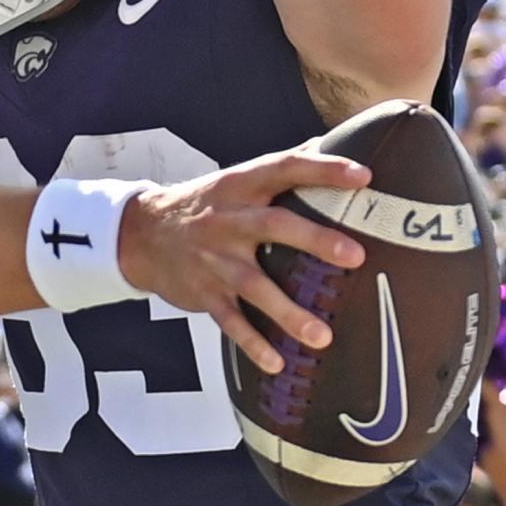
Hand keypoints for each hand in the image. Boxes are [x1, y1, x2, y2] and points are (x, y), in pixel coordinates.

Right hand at [118, 149, 370, 373]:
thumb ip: (279, 168)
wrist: (141, 234)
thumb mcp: (235, 179)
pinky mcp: (205, 293)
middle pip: (275, 226)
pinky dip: (253, 344)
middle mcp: (229, 220)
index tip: (363, 176)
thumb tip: (329, 143)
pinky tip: (277, 363)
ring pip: (254, 285)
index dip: (324, 170)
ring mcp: (215, 260)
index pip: (285, 168)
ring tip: (323, 336)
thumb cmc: (204, 204)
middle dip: (315, 240)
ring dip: (288, 312)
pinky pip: (230, 322)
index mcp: (241, 186)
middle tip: (355, 256)